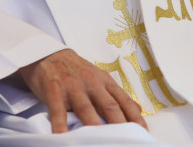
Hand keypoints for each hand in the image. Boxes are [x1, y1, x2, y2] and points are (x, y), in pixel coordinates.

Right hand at [17, 49, 146, 132]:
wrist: (49, 55)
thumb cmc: (77, 70)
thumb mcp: (100, 78)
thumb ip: (115, 95)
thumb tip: (137, 109)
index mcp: (105, 82)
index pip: (123, 100)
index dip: (134, 116)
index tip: (143, 130)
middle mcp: (92, 83)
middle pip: (109, 106)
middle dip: (119, 123)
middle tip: (126, 139)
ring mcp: (73, 86)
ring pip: (86, 108)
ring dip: (94, 125)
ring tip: (99, 141)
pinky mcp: (54, 90)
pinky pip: (58, 110)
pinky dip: (60, 124)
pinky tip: (63, 136)